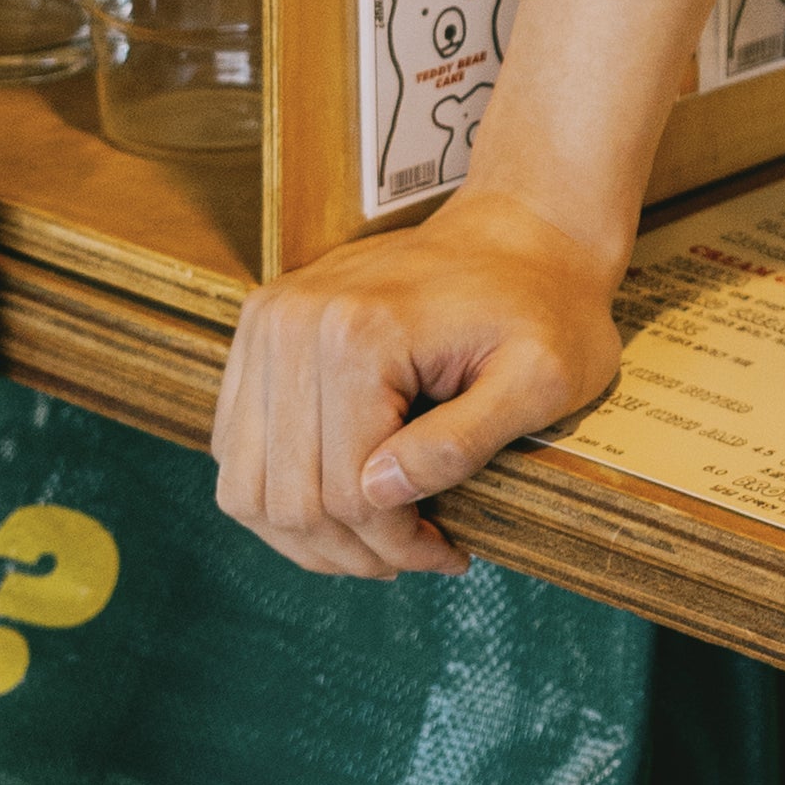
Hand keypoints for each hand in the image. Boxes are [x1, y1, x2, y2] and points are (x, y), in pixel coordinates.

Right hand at [211, 191, 621, 579]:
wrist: (524, 229)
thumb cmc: (546, 307)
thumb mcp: (542, 378)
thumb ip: (464, 440)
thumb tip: (379, 492)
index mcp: (357, 332)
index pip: (346, 494)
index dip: (398, 546)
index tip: (449, 554)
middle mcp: (293, 322)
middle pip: (287, 499)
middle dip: (353, 550)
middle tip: (413, 555)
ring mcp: (267, 321)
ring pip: (247, 486)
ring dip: (308, 534)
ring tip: (377, 540)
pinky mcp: (260, 330)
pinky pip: (237, 450)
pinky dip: (281, 492)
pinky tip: (344, 498)